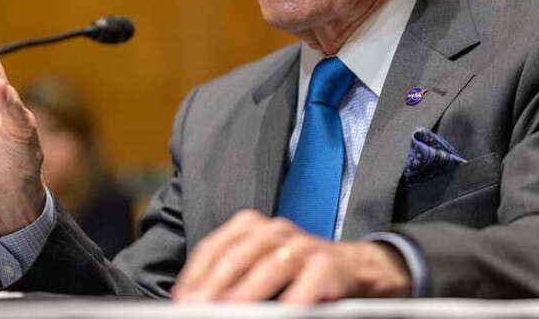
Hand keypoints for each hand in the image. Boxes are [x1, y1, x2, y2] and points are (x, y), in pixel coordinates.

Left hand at [172, 210, 410, 304]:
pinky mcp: (331, 265)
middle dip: (216, 283)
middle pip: (240, 254)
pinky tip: (286, 312)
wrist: (357, 268)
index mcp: (254, 228)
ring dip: (249, 291)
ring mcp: (305, 245)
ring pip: (273, 265)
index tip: (182, 296)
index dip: (197, 272)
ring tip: (231, 310)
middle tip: (199, 306)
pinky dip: (297, 298)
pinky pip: (311, 282)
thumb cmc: (298, 273)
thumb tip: (194, 299)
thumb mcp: (262, 266)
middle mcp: (277, 231)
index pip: (217, 246)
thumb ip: (233, 278)